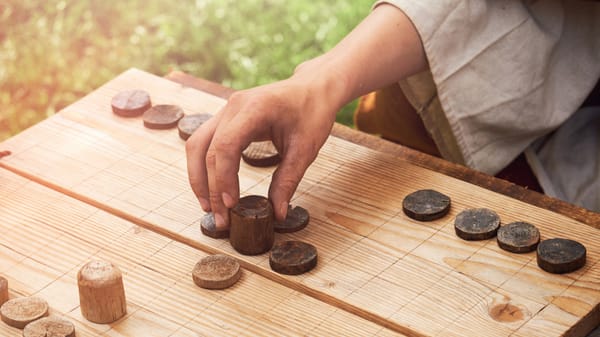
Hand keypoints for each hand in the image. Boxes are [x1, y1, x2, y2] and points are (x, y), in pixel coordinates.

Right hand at [185, 68, 346, 228]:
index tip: (231, 204)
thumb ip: (288, 180)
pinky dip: (204, 166)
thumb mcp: (306, 149)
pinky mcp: (226, 118)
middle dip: (208, 186)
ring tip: (208, 207)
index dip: (224, 178)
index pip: (226, 146)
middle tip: (219, 217)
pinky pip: (205, 142)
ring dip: (199, 177)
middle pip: (205, 148)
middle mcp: (233, 106)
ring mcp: (226, 110)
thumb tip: (278, 213)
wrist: (314, 88)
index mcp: (254, 108)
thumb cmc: (312, 112)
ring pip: (197, 145)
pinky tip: (212, 188)